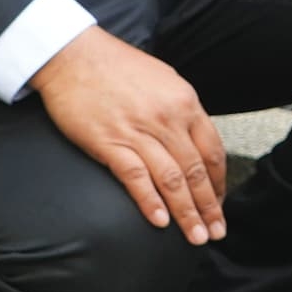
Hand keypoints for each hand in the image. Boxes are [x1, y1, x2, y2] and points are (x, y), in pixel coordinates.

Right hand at [32, 27, 227, 244]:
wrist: (72, 55)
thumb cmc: (116, 66)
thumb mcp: (164, 79)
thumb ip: (181, 110)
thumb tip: (194, 139)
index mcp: (185, 102)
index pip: (212, 152)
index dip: (218, 183)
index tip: (219, 204)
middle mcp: (167, 118)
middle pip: (196, 172)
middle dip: (208, 207)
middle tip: (216, 232)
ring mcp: (138, 131)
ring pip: (172, 180)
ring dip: (186, 213)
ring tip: (195, 236)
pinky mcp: (109, 142)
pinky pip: (136, 177)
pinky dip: (149, 202)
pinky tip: (159, 221)